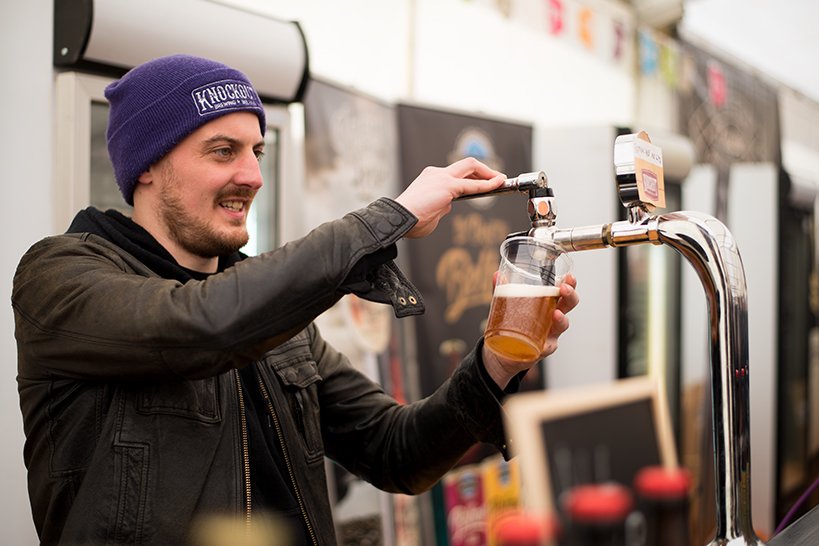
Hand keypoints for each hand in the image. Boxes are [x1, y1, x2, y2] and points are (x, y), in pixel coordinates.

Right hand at [394, 157, 504, 237]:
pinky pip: (472, 185)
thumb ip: (441, 206)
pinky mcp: (447, 186)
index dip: (472, 177)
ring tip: (501, 180)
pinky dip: (486, 185)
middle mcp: (436, 174)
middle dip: (484, 170)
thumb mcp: (429, 212)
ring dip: (488, 174)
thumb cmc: (408, 221)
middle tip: (497, 178)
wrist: (396, 220)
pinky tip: (497, 185)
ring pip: (470, 167)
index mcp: (430, 179)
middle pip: (466, 164)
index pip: (455, 173)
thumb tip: (449, 206)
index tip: (483, 182)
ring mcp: (441, 178)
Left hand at [482, 273, 578, 388]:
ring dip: (561, 319)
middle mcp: (553, 318)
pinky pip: (548, 347)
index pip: (562, 291)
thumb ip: (502, 290)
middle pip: (568, 305)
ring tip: (556, 315)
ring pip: (562, 326)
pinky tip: (544, 345)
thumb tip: (497, 275)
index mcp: (548, 304)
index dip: (569, 284)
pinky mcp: (543, 349)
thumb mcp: (506, 305)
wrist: (505, 351)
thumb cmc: (512, 324)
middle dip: (570, 296)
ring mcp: (550, 334)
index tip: (569, 276)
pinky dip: (547, 346)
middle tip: (564, 289)